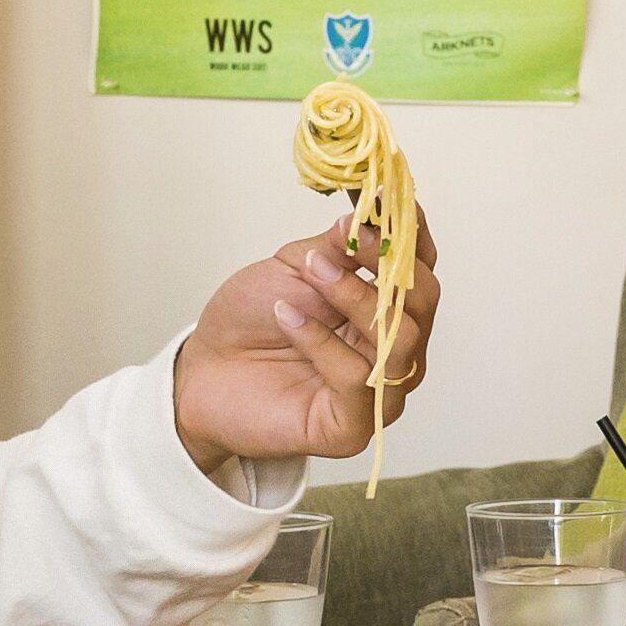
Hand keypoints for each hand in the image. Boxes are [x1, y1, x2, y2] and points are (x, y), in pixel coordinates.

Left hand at [172, 209, 446, 470]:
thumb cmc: (253, 320)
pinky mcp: (354, 425)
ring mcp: (380, 391)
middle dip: (386, 263)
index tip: (384, 201)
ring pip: (400, 338)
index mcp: (386, 307)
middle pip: (422, 301)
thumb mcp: (298, 267)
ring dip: (354, 296)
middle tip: (346, 239)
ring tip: (312, 274)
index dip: (410, 233)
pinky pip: (360, 379)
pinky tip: (288, 318)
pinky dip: (323, 341)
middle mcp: (394, 349)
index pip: (420, 268)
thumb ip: (339, 246)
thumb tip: (371, 214)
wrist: (203, 370)